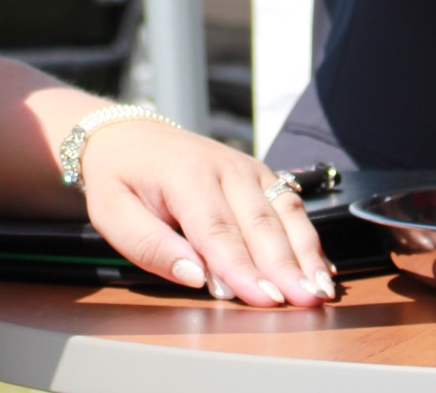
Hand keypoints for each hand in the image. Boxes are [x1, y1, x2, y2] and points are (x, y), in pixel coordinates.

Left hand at [78, 121, 331, 306]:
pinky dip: (308, 237)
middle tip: (306, 300)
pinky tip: (321, 266)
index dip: (244, 269)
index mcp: (185, 175)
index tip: (265, 298)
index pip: (219, 231)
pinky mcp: (259, 175)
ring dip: (307, 252)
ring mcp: (247, 167)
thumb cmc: (119, 179)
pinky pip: (289, 206)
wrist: (125, 135)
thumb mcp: (113, 214)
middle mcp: (224, 167)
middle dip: (286, 265)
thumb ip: (151, 246)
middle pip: (261, 223)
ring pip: (284, 212)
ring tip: (322, 288)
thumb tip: (195, 276)